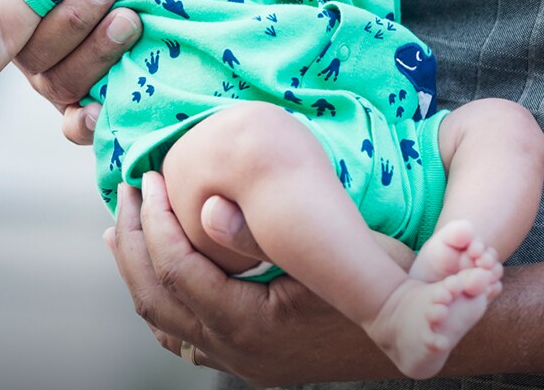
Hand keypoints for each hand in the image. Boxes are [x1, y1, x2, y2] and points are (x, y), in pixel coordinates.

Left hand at [106, 174, 403, 385]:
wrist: (418, 330)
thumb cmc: (377, 279)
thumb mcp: (327, 249)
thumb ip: (260, 233)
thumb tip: (207, 210)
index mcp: (249, 324)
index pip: (177, 271)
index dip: (154, 223)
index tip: (147, 180)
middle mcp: (238, 353)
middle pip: (158, 300)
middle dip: (134, 243)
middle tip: (126, 194)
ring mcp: (245, 363)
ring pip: (168, 323)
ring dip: (142, 271)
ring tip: (125, 229)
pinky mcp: (256, 360)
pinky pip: (190, 337)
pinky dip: (167, 301)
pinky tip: (165, 279)